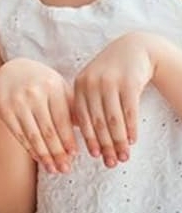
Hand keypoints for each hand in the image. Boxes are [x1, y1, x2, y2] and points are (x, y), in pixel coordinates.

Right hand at [0, 58, 76, 173]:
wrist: (12, 69)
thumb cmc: (43, 83)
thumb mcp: (59, 87)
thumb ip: (72, 107)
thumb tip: (89, 133)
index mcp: (52, 86)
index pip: (62, 119)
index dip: (68, 139)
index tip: (74, 155)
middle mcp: (33, 93)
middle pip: (48, 130)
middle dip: (58, 153)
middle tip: (65, 168)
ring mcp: (17, 101)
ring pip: (33, 135)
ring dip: (44, 155)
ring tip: (53, 168)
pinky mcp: (4, 109)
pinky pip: (19, 134)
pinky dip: (30, 148)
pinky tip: (38, 157)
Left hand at [73, 32, 154, 167]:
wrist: (133, 49)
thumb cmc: (110, 72)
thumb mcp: (92, 82)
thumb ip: (86, 103)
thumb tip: (84, 136)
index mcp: (79, 85)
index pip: (81, 117)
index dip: (88, 138)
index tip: (94, 156)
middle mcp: (91, 83)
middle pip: (97, 121)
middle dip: (105, 145)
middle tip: (111, 163)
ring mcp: (110, 82)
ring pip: (113, 120)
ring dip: (119, 142)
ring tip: (123, 157)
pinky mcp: (128, 83)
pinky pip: (129, 112)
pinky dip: (130, 129)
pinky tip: (133, 141)